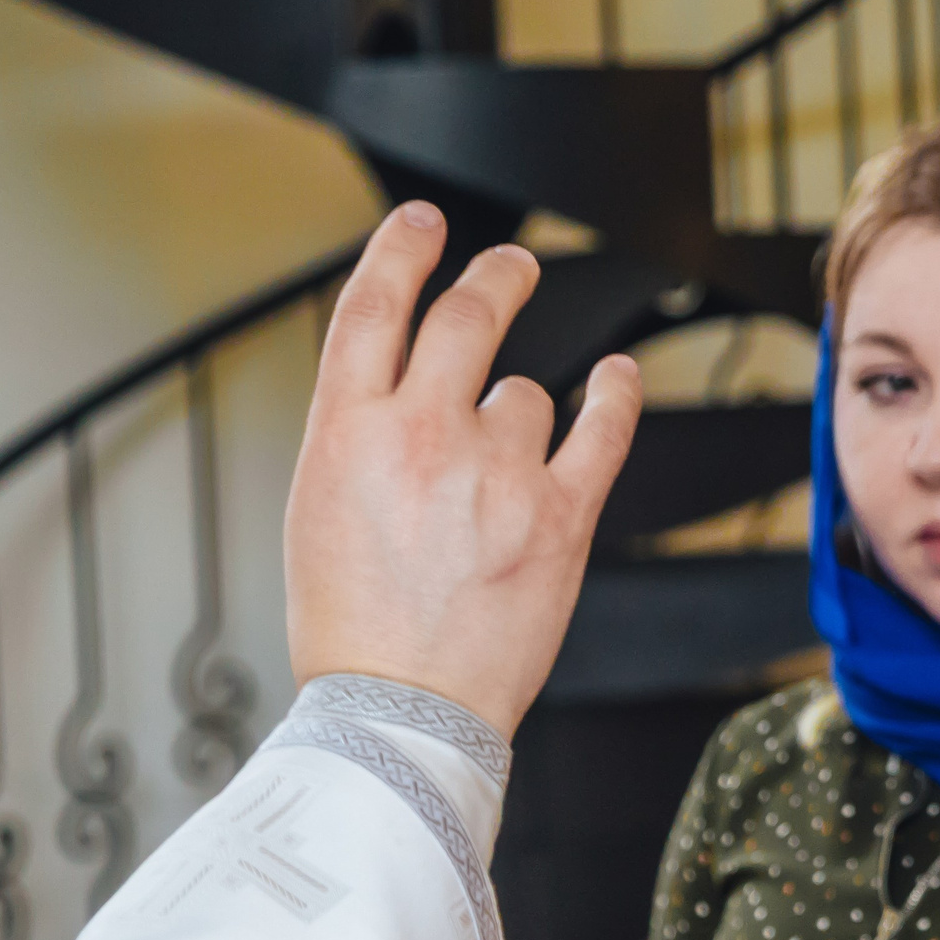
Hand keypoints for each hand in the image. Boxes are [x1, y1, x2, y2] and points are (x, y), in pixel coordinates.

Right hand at [285, 203, 643, 737]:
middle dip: (494, 278)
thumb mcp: (320, 508)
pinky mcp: (560, 517)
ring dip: (519, 414)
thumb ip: (362, 434)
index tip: (426, 226)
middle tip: (513, 267)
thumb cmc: (356, 626)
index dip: (403, 251)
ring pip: (524, 396)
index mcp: (346, 432)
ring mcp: (496, 473)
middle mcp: (423, 436)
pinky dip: (614, 395)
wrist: (403, 712)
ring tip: (499, 471)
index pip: (373, 307)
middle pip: (467, 317)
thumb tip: (408, 382)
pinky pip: (600, 429)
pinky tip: (619, 376)